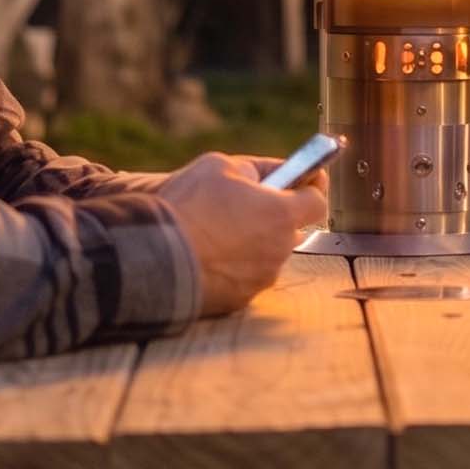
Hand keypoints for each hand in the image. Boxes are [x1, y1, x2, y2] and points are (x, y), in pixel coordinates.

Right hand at [153, 152, 326, 316]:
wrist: (152, 256)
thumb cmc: (187, 206)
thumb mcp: (220, 166)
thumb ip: (256, 169)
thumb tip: (272, 175)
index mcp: (281, 214)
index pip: (317, 201)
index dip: (309, 188)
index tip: (302, 182)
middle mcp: (279, 250)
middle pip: (290, 230)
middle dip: (273, 217)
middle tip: (243, 206)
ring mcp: (260, 279)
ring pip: (266, 255)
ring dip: (252, 243)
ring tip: (217, 232)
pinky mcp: (239, 301)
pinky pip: (245, 278)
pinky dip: (233, 267)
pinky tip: (208, 255)